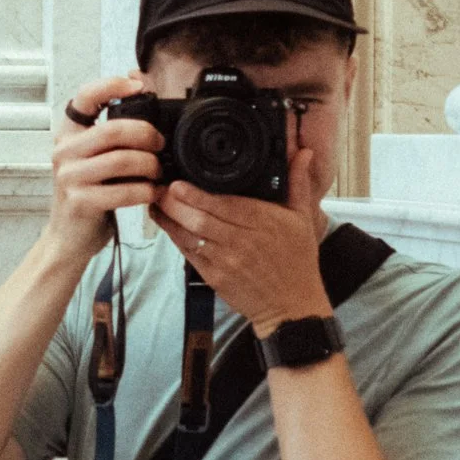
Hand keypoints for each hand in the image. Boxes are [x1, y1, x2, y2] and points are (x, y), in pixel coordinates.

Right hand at [43, 72, 159, 264]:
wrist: (68, 238)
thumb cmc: (89, 196)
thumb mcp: (93, 160)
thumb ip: (111, 137)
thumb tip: (147, 108)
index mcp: (68, 135)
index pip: (84, 97)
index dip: (112, 84)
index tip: (138, 86)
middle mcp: (63, 152)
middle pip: (114, 129)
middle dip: (146, 134)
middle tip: (160, 144)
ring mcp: (70, 177)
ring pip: (122, 160)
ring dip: (150, 165)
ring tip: (159, 172)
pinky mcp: (81, 202)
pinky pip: (125, 190)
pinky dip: (147, 191)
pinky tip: (154, 192)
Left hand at [150, 145, 329, 335]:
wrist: (292, 306)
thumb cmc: (297, 261)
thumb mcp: (302, 219)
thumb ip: (297, 183)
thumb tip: (303, 153)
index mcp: (263, 223)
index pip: (224, 205)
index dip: (196, 195)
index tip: (178, 182)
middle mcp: (242, 242)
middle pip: (200, 219)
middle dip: (175, 203)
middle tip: (159, 187)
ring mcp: (226, 262)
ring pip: (189, 236)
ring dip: (169, 218)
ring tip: (156, 202)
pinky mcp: (214, 277)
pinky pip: (188, 253)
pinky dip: (174, 237)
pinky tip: (165, 222)